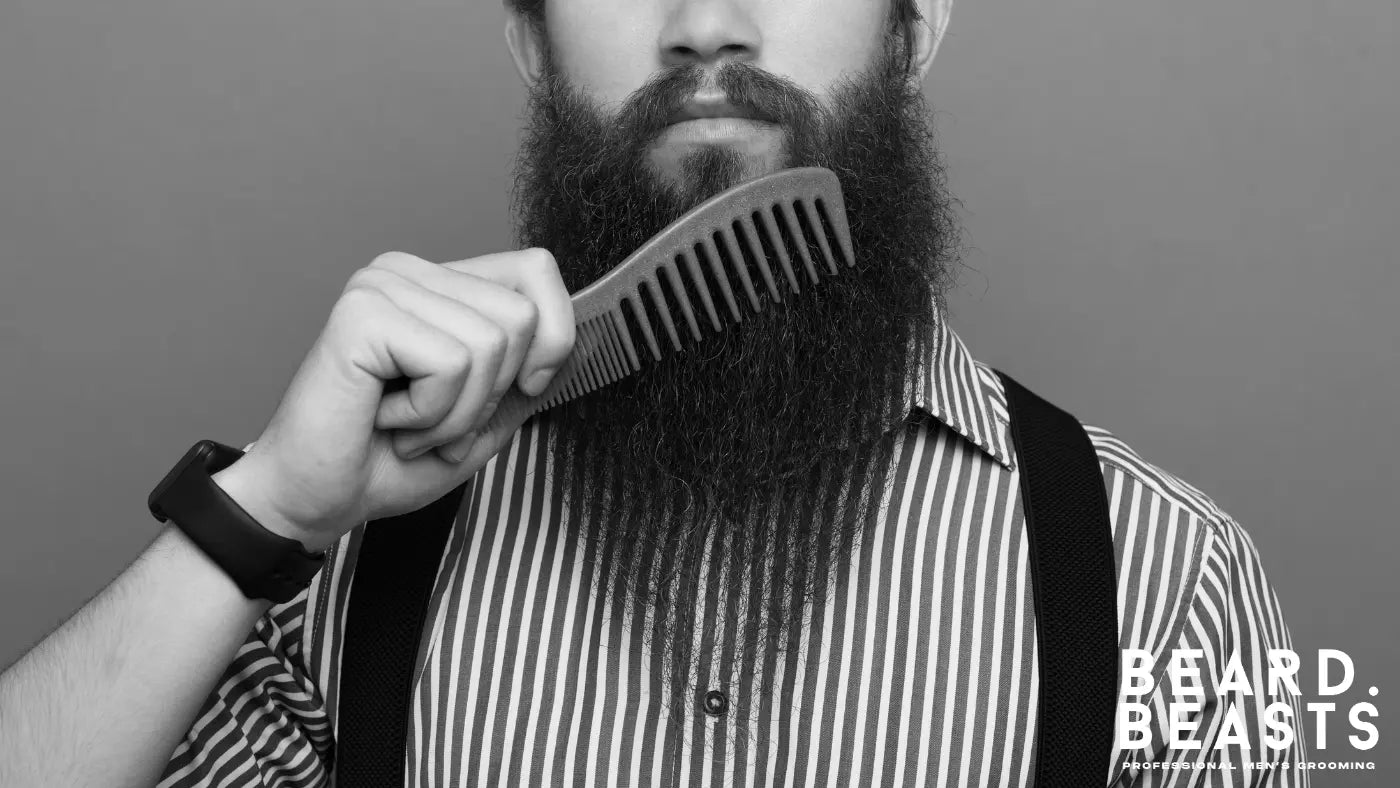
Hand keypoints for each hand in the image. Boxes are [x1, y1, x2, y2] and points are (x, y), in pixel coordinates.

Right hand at [212, 249, 573, 550]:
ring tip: (408, 423)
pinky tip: (384, 419)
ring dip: (458, 413)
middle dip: (494, 393)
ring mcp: (382, 285)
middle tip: (436, 419)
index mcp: (442, 285)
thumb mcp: (490, 416)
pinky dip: (431, 415)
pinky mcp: (362, 313)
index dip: (552, 337)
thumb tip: (586, 337)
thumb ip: (533, 372)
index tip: (523, 388)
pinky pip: (450, 364)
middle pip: (522, 315)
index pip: (537, 269)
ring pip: (491, 345)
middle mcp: (411, 271)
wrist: (316, 502)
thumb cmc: (389, 461)